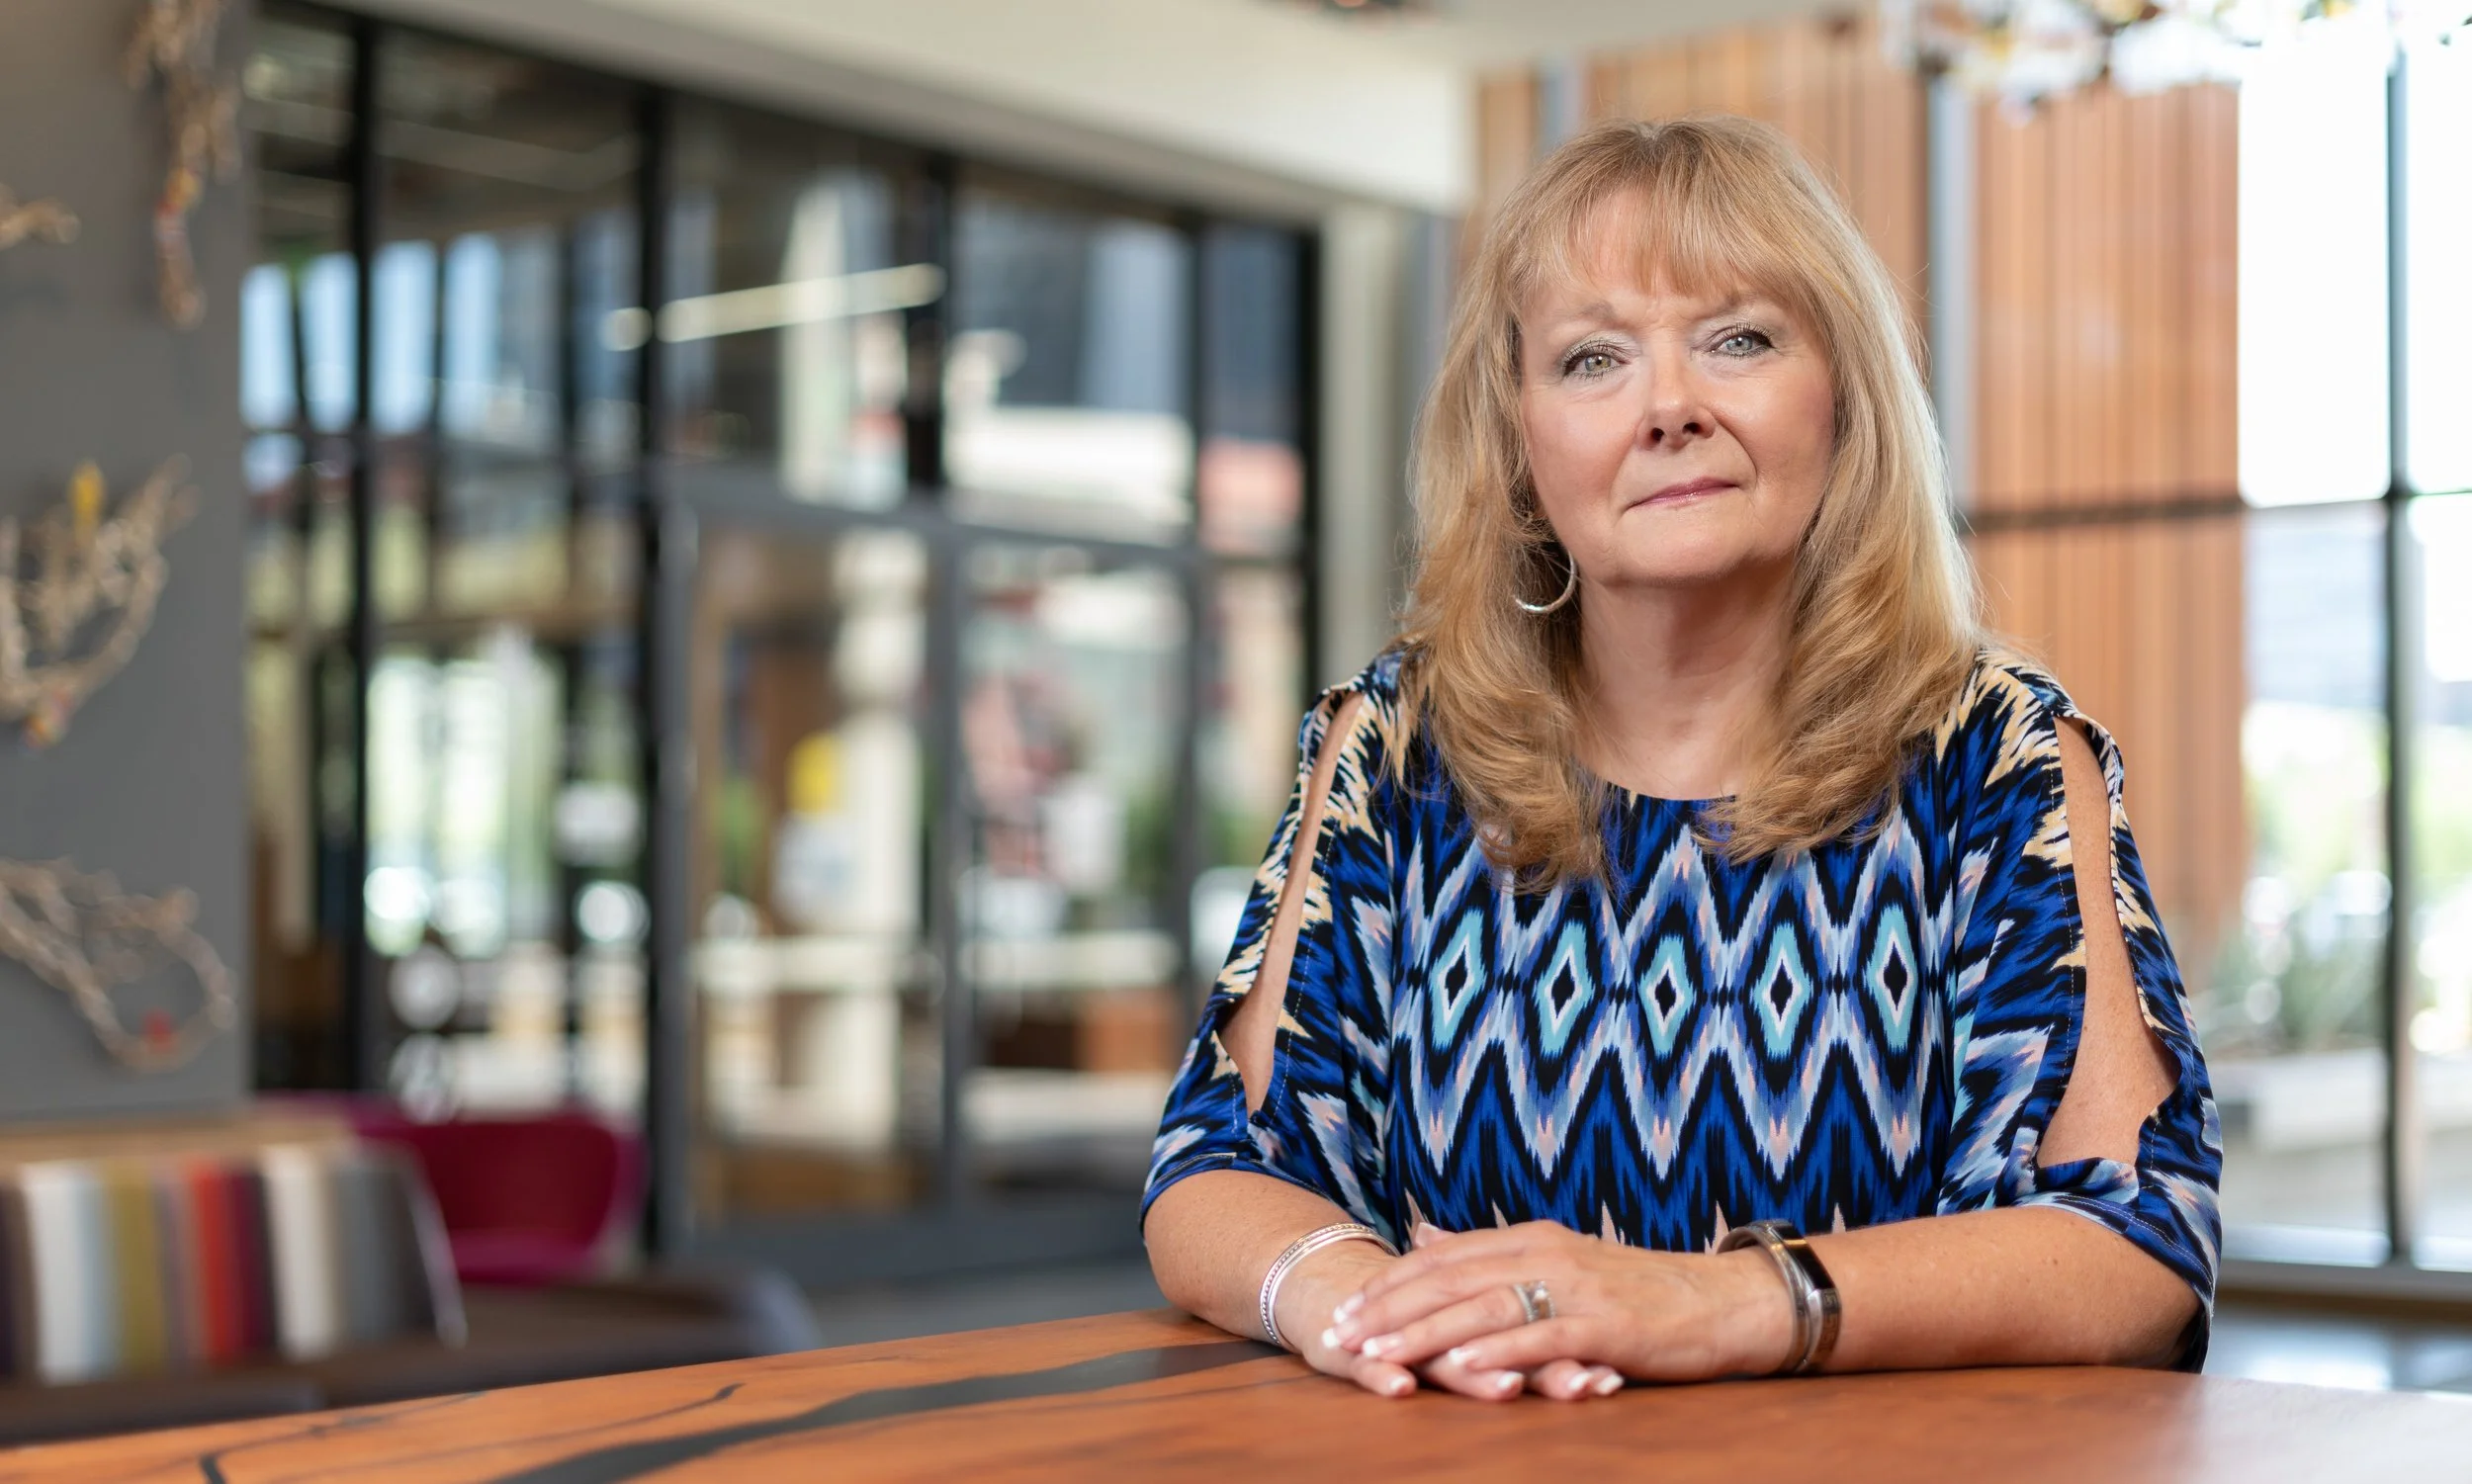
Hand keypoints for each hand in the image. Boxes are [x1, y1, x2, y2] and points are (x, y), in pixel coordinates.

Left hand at [1322, 1221, 1797, 1389]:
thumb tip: (1422, 1233)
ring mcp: (1575, 1286)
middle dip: (1390, 1308)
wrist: (1723, 1302)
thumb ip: (1488, 1251)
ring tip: (1381, 1353)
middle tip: (1341, 1335)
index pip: (1442, 1258)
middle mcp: (1545, 1253)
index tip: (1343, 1310)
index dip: (1389, 1284)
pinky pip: (1542, 1335)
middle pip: (1451, 1279)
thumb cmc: (1639, 1291)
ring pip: (1484, 1306)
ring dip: (1426, 1331)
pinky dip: (1499, 1350)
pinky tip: (1463, 1366)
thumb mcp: (1556, 1259)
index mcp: (1530, 1238)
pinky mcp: (1605, 1322)